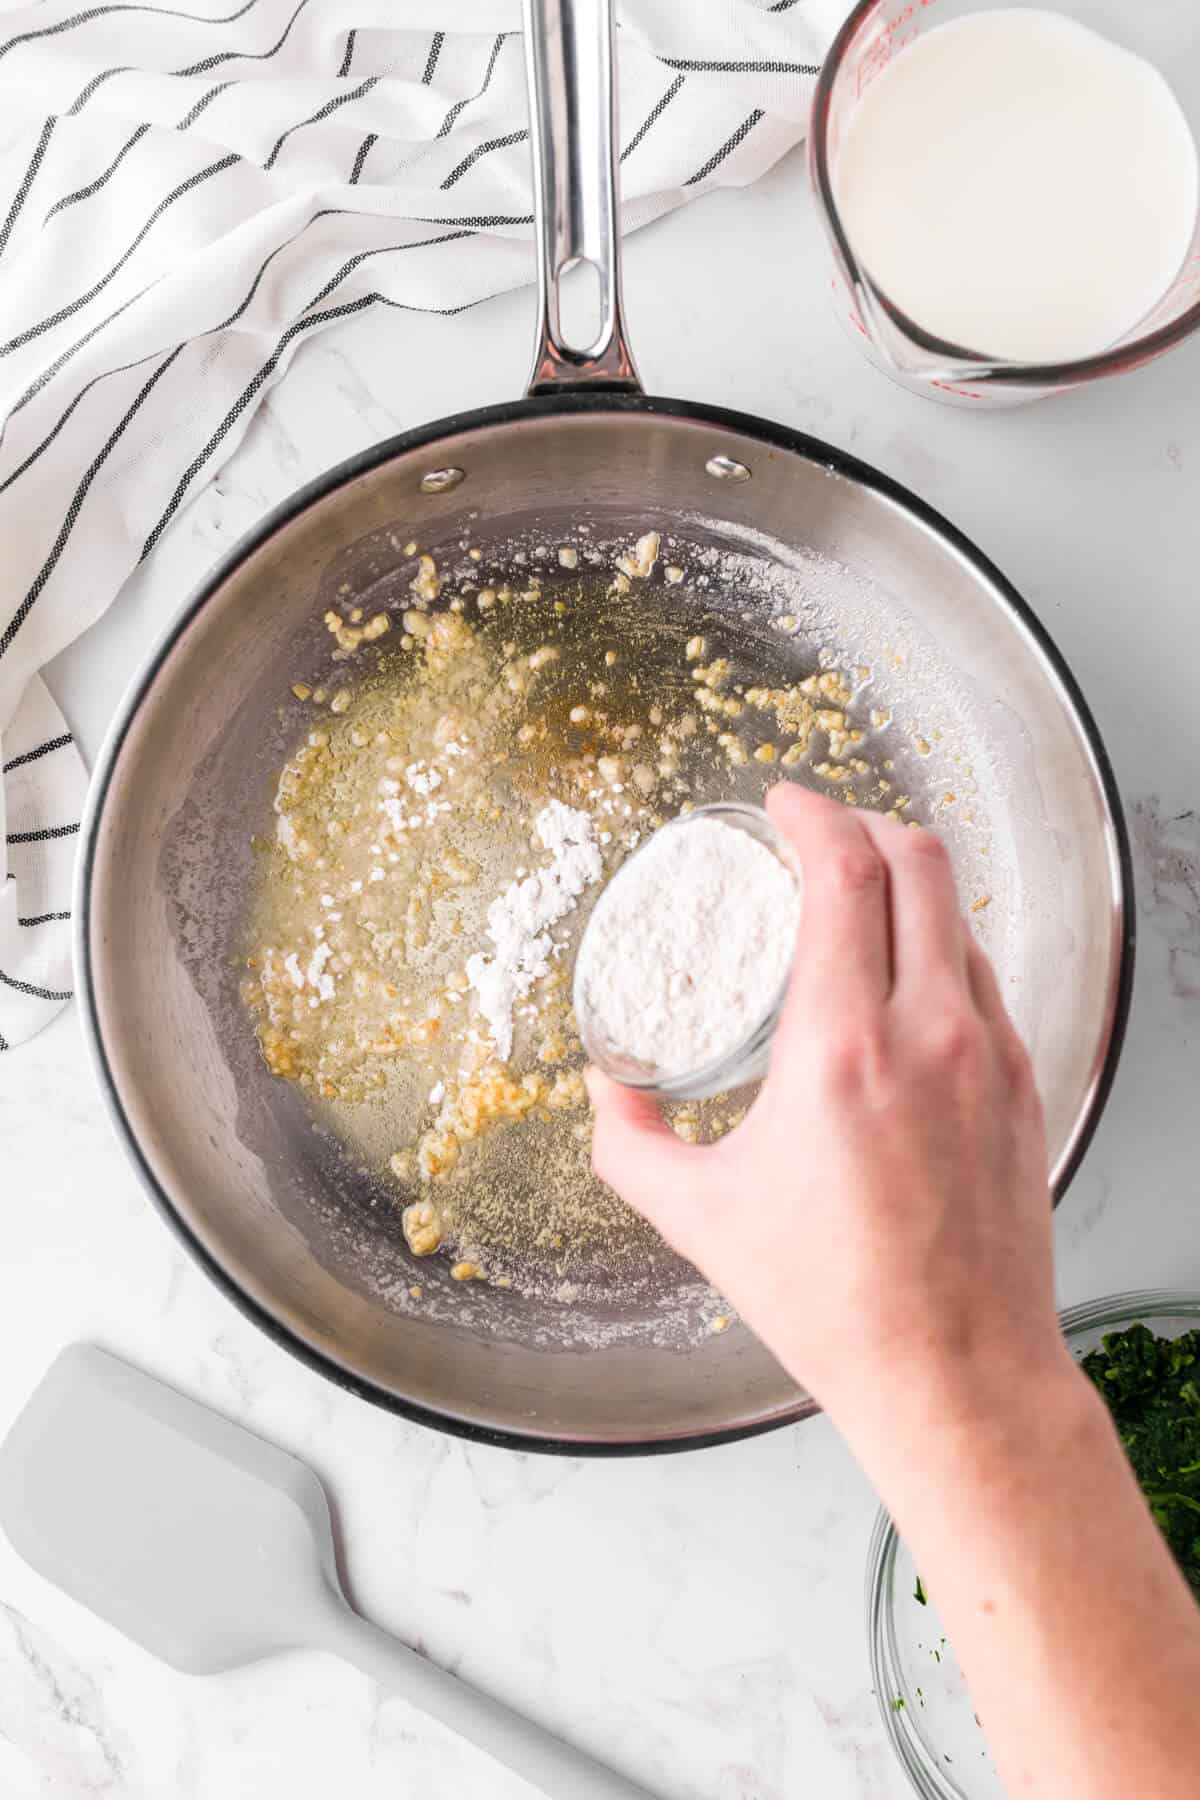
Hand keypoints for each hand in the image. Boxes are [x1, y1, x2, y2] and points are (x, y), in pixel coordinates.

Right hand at [587, 785, 1067, 1437]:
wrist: (955, 1372)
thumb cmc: (836, 1301)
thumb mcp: (701, 1217)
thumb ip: (630, 1143)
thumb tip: (604, 1093)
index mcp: (843, 1047)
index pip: (846, 874)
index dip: (814, 814)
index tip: (784, 803)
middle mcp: (928, 1033)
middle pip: (920, 863)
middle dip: (867, 823)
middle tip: (821, 831)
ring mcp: (986, 1055)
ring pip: (960, 915)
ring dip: (909, 883)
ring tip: (860, 898)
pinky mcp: (1019, 1086)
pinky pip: (985, 978)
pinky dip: (943, 948)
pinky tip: (907, 978)